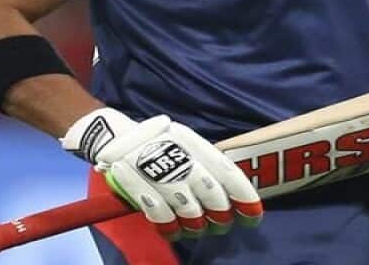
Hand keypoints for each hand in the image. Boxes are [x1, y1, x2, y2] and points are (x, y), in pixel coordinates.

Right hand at [61, 108, 262, 239]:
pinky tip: (174, 231)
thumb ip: (204, 163)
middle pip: (208, 190)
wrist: (113, 137)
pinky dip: (169, 226)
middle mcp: (177, 153)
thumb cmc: (156, 143)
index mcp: (192, 141)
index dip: (242, 193)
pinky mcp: (135, 184)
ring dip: (196, 223)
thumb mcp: (184, 143)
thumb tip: (232, 192)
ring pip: (186, 205)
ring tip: (197, 229)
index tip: (255, 213)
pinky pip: (159, 213)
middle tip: (223, 223)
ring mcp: (155, 169)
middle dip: (220, 212)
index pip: (224, 169)